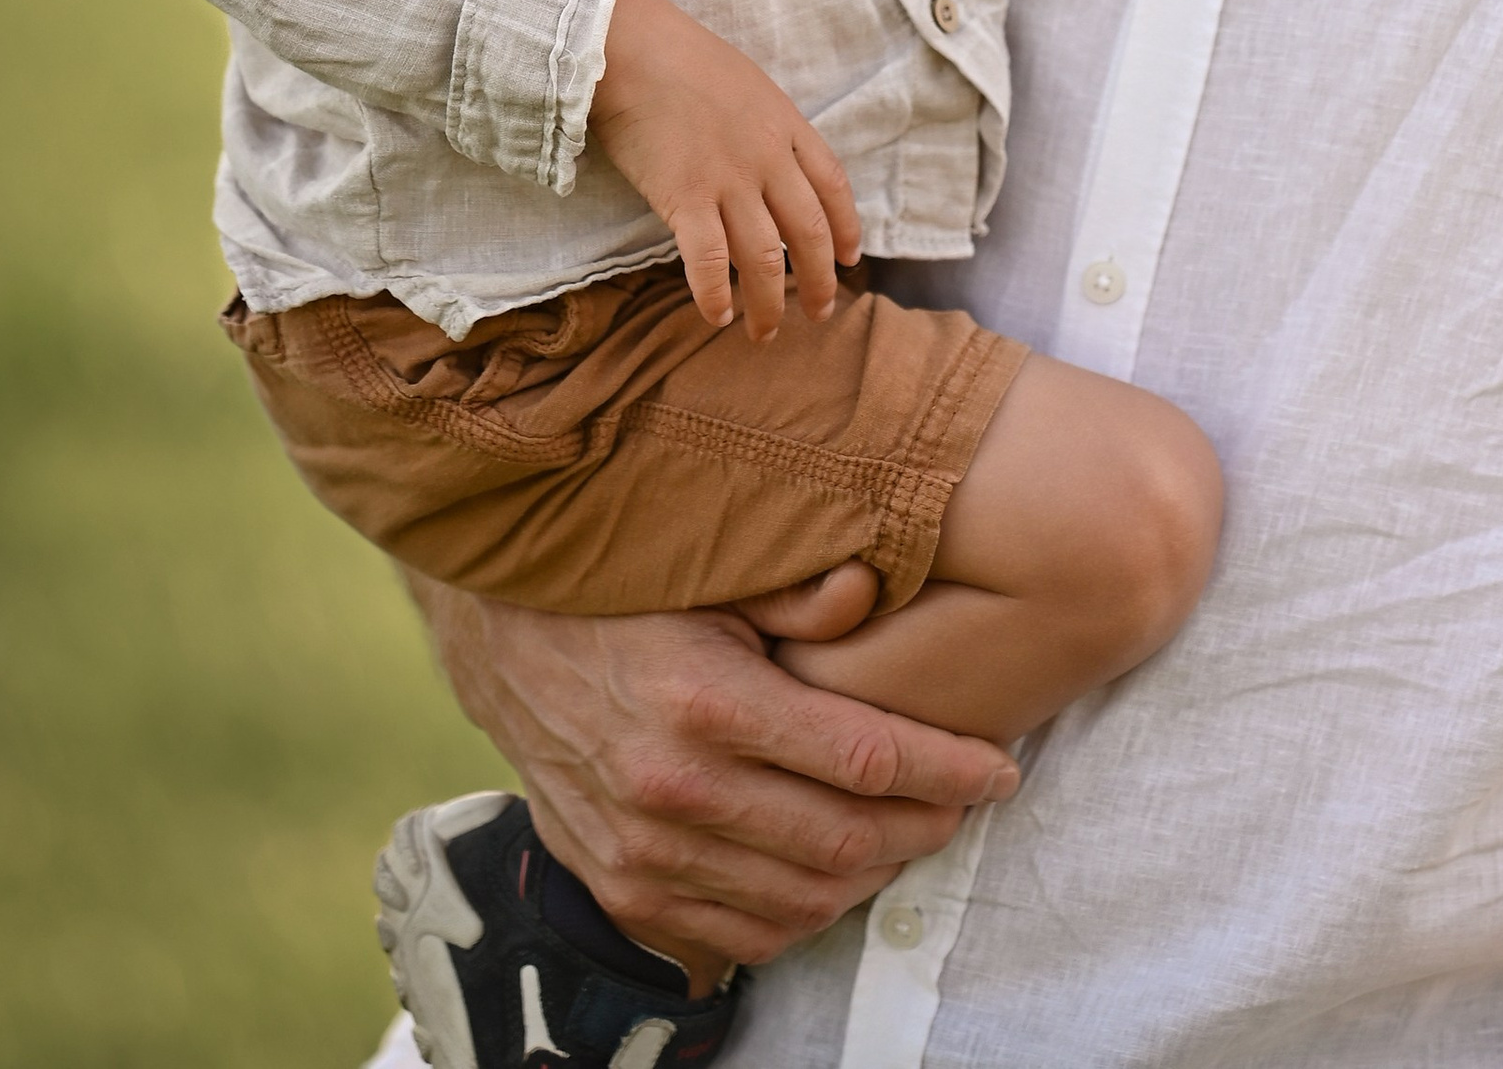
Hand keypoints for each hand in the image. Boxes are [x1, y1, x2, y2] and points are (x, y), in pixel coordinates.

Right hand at [411, 583, 1018, 978]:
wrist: (502, 637)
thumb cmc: (624, 589)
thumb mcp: (710, 567)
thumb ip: (798, 588)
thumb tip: (873, 592)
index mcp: (708, 699)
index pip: (866, 758)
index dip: (949, 770)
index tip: (1000, 767)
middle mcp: (676, 789)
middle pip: (847, 840)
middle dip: (929, 826)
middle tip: (966, 799)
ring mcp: (645, 852)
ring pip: (804, 898)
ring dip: (876, 874)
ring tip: (912, 830)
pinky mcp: (623, 888)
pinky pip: (744, 934)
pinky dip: (807, 912)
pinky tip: (836, 870)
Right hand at [588, 0, 860, 340]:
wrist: (631, 47)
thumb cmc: (680, 56)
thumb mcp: (746, 82)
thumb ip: (766, 123)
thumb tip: (772, 156)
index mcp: (787, 124)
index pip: (833, 185)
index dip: (846, 227)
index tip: (850, 259)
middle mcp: (768, 158)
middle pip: (809, 232)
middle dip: (819, 281)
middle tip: (818, 313)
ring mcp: (729, 180)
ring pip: (765, 258)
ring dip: (769, 303)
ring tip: (765, 332)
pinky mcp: (684, 198)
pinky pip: (710, 261)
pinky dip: (716, 294)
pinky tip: (717, 316)